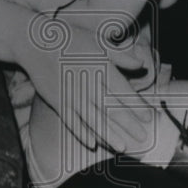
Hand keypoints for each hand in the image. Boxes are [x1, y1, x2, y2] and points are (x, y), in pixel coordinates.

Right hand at [24, 19, 151, 152]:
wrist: (37, 42)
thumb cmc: (72, 39)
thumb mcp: (99, 41)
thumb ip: (121, 55)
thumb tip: (141, 64)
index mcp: (101, 68)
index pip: (123, 92)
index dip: (137, 106)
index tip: (149, 118)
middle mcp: (88, 84)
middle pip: (111, 109)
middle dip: (129, 125)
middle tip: (143, 138)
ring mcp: (71, 95)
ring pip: (93, 120)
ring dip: (108, 135)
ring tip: (122, 147)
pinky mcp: (57, 101)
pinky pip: (70, 121)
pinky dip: (80, 133)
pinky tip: (91, 144)